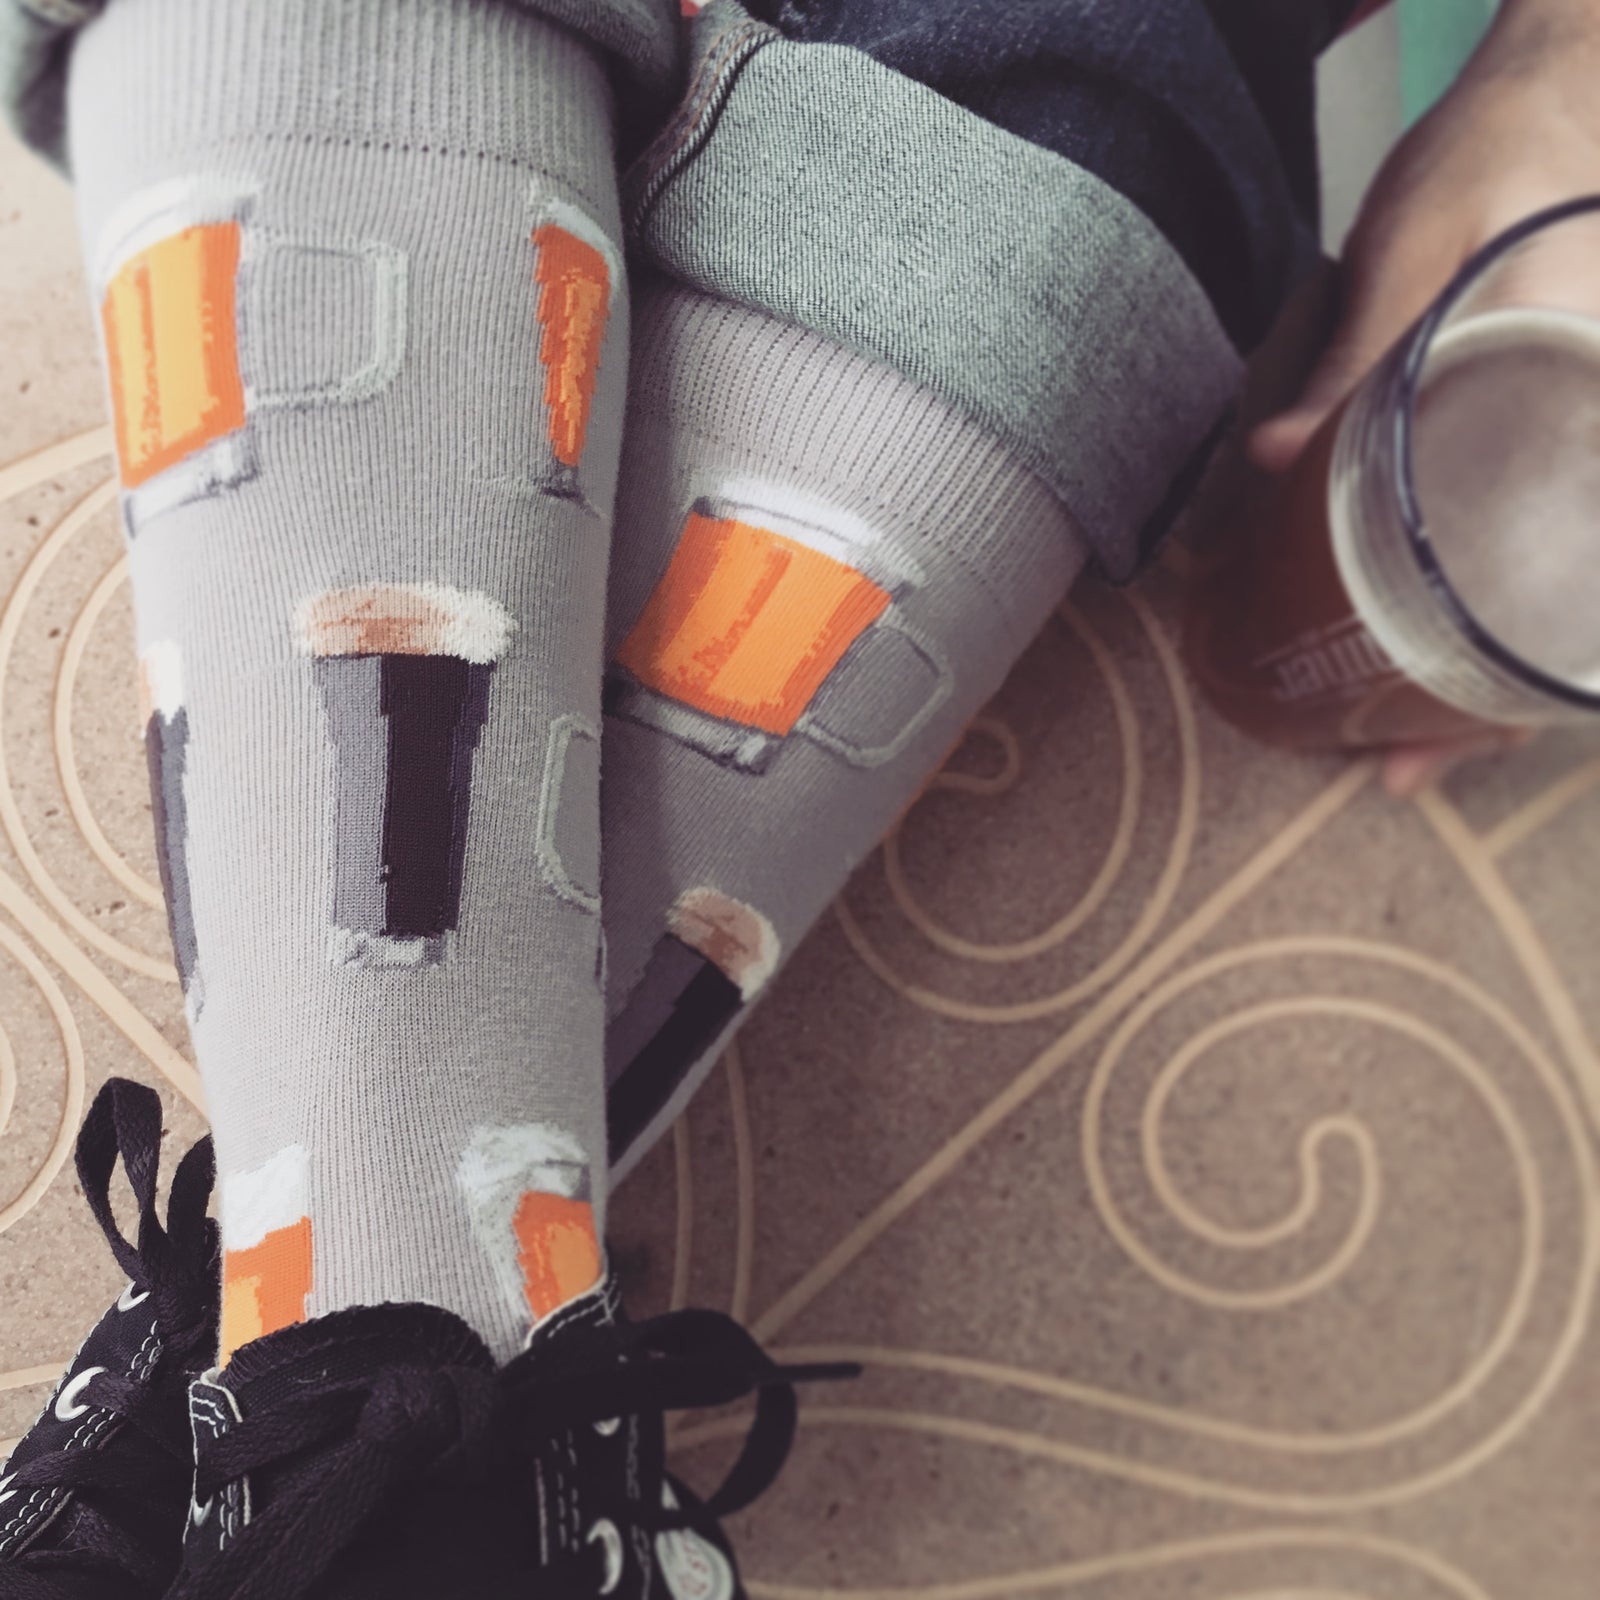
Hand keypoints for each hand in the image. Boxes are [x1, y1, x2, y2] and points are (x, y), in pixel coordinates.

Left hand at [1250, 0, 1599, 795]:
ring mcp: (1581, 446)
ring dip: (1478, 674)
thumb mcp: (1429, 249)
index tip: (1451, 742)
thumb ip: (1358, 358)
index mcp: (1593, 404)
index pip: (1581, 581)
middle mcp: (1597, 441)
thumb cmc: (1513, 152)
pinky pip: (1525, 539)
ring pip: (1549, 593)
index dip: (1525, 684)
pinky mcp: (1551, 435)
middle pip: (1566, 613)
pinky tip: (1417, 642)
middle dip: (1490, 706)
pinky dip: (1473, 597)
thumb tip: (1275, 462)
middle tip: (1401, 774)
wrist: (1573, 81)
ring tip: (1401, 750)